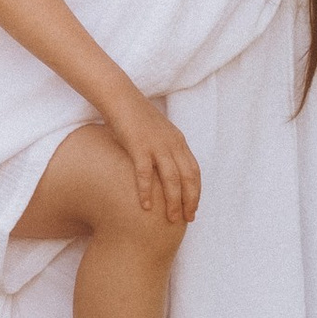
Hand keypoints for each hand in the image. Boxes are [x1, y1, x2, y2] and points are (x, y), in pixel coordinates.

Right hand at [105, 88, 200, 222]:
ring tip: (171, 219)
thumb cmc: (135, 116)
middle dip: (190, 201)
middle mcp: (172, 144)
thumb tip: (163, 170)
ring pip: (172, 179)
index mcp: (178, 141)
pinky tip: (146, 206)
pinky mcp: (138, 146)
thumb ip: (164, 148)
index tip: (194, 209)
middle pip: (188, 178)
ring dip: (173, 201)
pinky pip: (145, 173)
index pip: (194, 171)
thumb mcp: (157, 132)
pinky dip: (147, 191)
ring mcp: (156, 145)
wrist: (120, 98)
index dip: (196, 192)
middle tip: (188, 219)